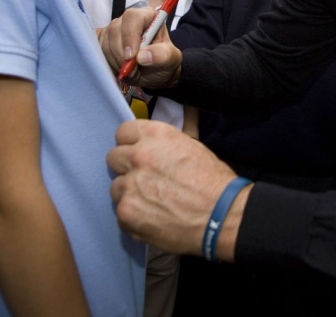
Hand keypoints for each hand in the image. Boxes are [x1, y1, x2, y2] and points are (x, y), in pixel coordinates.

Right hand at [97, 6, 182, 88]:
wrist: (153, 72)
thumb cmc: (163, 62)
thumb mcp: (171, 60)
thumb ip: (162, 55)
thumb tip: (143, 56)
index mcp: (147, 17)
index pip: (133, 17)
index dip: (129, 36)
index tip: (131, 57)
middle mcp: (128, 20)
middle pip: (115, 30)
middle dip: (121, 54)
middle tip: (133, 70)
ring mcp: (113, 29)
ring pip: (104, 42)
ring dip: (115, 61)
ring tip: (130, 71)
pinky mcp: (103, 40)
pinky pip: (97, 49)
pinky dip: (106, 62)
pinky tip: (117, 68)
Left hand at [107, 120, 243, 258]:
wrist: (221, 216)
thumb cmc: (212, 180)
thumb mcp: (192, 145)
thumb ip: (168, 138)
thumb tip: (177, 118)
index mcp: (154, 135)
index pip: (123, 132)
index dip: (131, 143)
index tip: (137, 152)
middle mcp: (138, 156)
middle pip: (113, 158)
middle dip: (126, 167)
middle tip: (144, 178)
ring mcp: (130, 186)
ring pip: (116, 187)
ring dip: (129, 194)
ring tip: (151, 202)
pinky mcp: (127, 213)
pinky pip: (120, 213)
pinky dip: (134, 217)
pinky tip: (152, 218)